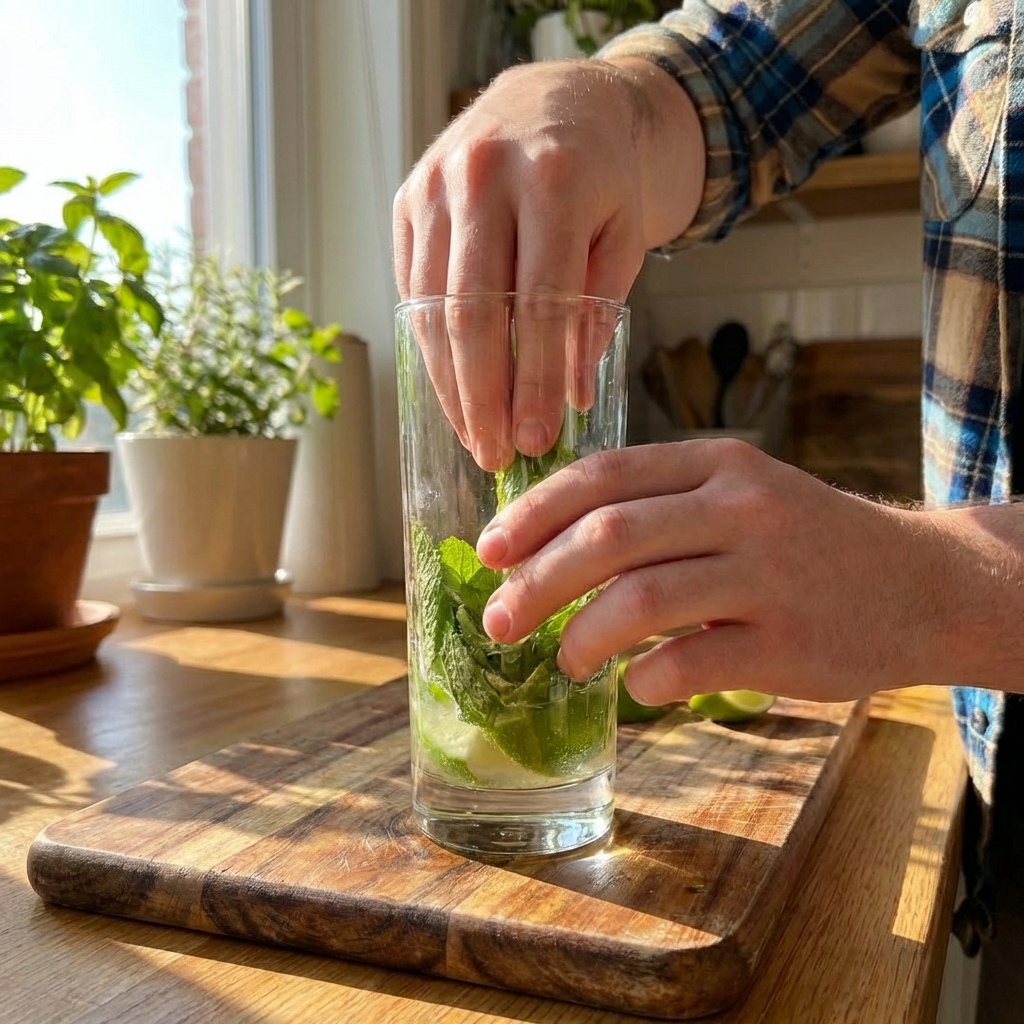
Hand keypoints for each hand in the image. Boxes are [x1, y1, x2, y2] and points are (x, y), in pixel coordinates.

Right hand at [393, 58, 702, 470]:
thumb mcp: (623, 235)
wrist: (557, 99)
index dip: (534, 381)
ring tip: (472, 436)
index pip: (541, 304)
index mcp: (555, 177)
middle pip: (474, 313)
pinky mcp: (407, 200)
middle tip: (494, 454)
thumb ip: (596, 313)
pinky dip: (431, 348)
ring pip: (433, 308)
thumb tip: (569, 399)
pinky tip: (453, 389)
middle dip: (483, 396)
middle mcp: (485, 175)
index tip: (535, 439)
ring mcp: (435, 185)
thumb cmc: (602, 175)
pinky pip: (413, 291)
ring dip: (450, 384)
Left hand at [474, 440, 968, 705]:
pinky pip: (689, 662)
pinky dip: (645, 678)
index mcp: (716, 464)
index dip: (534, 514)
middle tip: (501, 621)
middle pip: (609, 535)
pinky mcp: (789, 642)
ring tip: (566, 662)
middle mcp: (740, 508)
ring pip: (641, 600)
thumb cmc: (806, 540)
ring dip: (583, 637)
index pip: (602, 476)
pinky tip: (637, 685)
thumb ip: (660, 507)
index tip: (489, 551)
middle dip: (537, 581)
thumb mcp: (740, 493)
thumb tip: (550, 549)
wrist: (921, 583)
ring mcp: (767, 573)